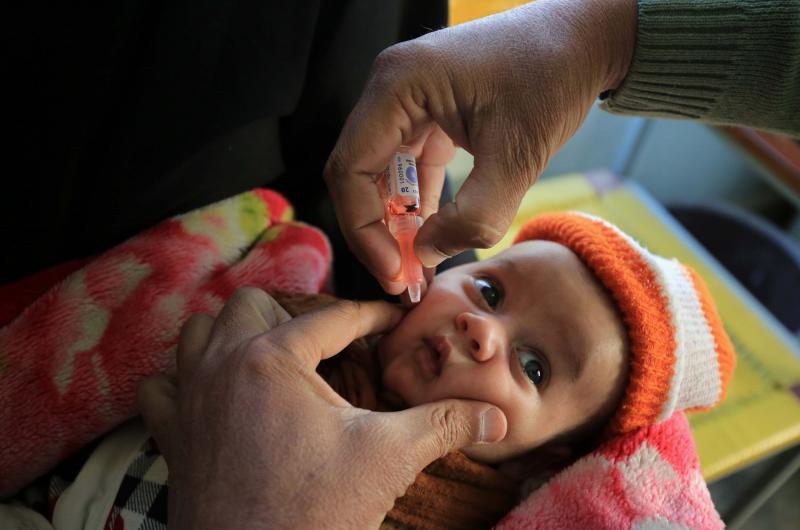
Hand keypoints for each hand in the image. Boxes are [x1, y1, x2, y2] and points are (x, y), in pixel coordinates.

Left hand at [137, 288, 506, 528]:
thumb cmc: (312, 514)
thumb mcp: (387, 459)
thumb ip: (442, 425)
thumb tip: (495, 417)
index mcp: (272, 359)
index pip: (333, 318)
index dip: (371, 315)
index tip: (393, 320)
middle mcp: (221, 366)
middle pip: (252, 305)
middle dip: (293, 313)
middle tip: (329, 343)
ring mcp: (188, 398)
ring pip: (199, 331)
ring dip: (233, 333)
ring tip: (272, 354)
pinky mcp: (171, 435)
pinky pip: (161, 386)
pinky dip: (183, 379)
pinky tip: (214, 395)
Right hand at [325, 0, 635, 292]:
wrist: (584, 38)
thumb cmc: (553, 77)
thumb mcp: (517, 157)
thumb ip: (472, 216)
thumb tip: (425, 255)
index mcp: (399, 86)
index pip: (350, 169)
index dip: (363, 229)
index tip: (393, 272)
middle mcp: (391, 88)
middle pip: (358, 174)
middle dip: (377, 231)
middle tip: (402, 279)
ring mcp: (407, 99)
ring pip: (380, 173)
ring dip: (395, 220)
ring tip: (416, 266)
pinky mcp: (427, 111)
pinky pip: (407, 164)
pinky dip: (416, 202)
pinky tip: (431, 235)